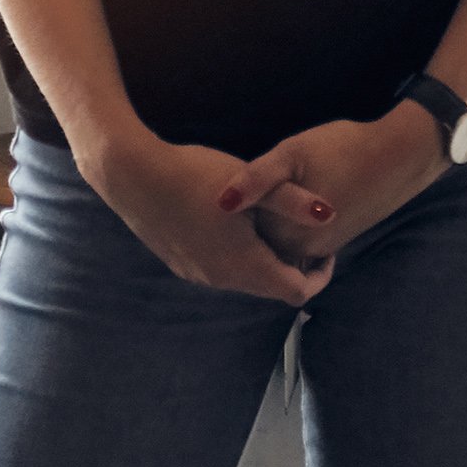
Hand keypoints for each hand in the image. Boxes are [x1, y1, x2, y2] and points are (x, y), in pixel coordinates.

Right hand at [76, 131, 329, 304]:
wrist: (133, 176)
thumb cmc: (196, 175)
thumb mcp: (254, 181)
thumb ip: (294, 201)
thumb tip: (332, 215)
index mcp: (245, 265)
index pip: (297, 292)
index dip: (319, 274)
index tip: (324, 247)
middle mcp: (223, 280)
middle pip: (272, 287)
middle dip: (292, 265)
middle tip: (300, 230)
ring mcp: (199, 276)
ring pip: (247, 279)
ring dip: (265, 260)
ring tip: (269, 222)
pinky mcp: (183, 266)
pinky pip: (223, 271)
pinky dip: (239, 256)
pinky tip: (234, 222)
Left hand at [225, 112, 442, 271]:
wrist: (396, 157)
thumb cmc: (340, 149)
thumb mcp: (291, 154)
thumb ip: (255, 179)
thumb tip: (221, 203)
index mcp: (281, 231)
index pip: (238, 231)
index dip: (233, 207)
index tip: (232, 186)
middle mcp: (298, 249)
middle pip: (258, 241)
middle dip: (250, 220)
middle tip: (254, 185)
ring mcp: (319, 249)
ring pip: (279, 242)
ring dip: (271, 222)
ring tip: (274, 188)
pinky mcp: (334, 242)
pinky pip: (300, 242)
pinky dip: (292, 224)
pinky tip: (294, 196)